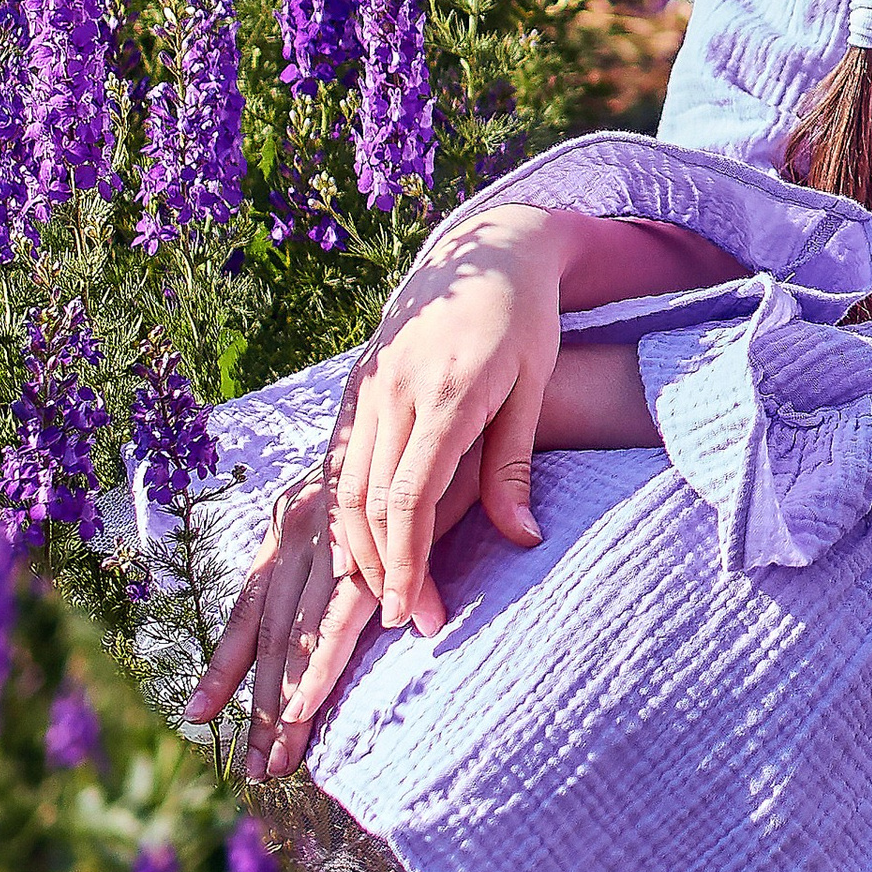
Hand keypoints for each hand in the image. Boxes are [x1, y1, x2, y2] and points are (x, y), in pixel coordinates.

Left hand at [183, 459, 458, 778]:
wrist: (465, 394)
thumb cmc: (427, 449)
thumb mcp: (376, 506)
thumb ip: (355, 553)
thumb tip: (355, 602)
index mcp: (295, 520)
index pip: (251, 605)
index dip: (224, 663)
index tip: (196, 714)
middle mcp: (301, 525)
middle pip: (269, 634)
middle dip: (256, 708)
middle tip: (249, 770)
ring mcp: (334, 535)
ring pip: (296, 634)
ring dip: (283, 704)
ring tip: (274, 762)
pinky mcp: (375, 544)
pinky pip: (343, 614)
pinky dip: (322, 661)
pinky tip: (307, 704)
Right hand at [330, 202, 579, 635]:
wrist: (487, 249)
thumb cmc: (524, 319)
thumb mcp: (533, 384)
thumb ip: (513, 464)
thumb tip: (521, 540)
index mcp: (444, 394)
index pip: (411, 497)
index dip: (408, 562)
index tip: (414, 613)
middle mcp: (394, 392)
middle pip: (368, 501)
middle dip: (381, 570)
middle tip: (403, 622)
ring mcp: (367, 387)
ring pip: (343, 485)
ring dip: (354, 548)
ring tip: (374, 597)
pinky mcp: (356, 386)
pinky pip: (338, 459)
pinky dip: (340, 510)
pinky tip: (350, 548)